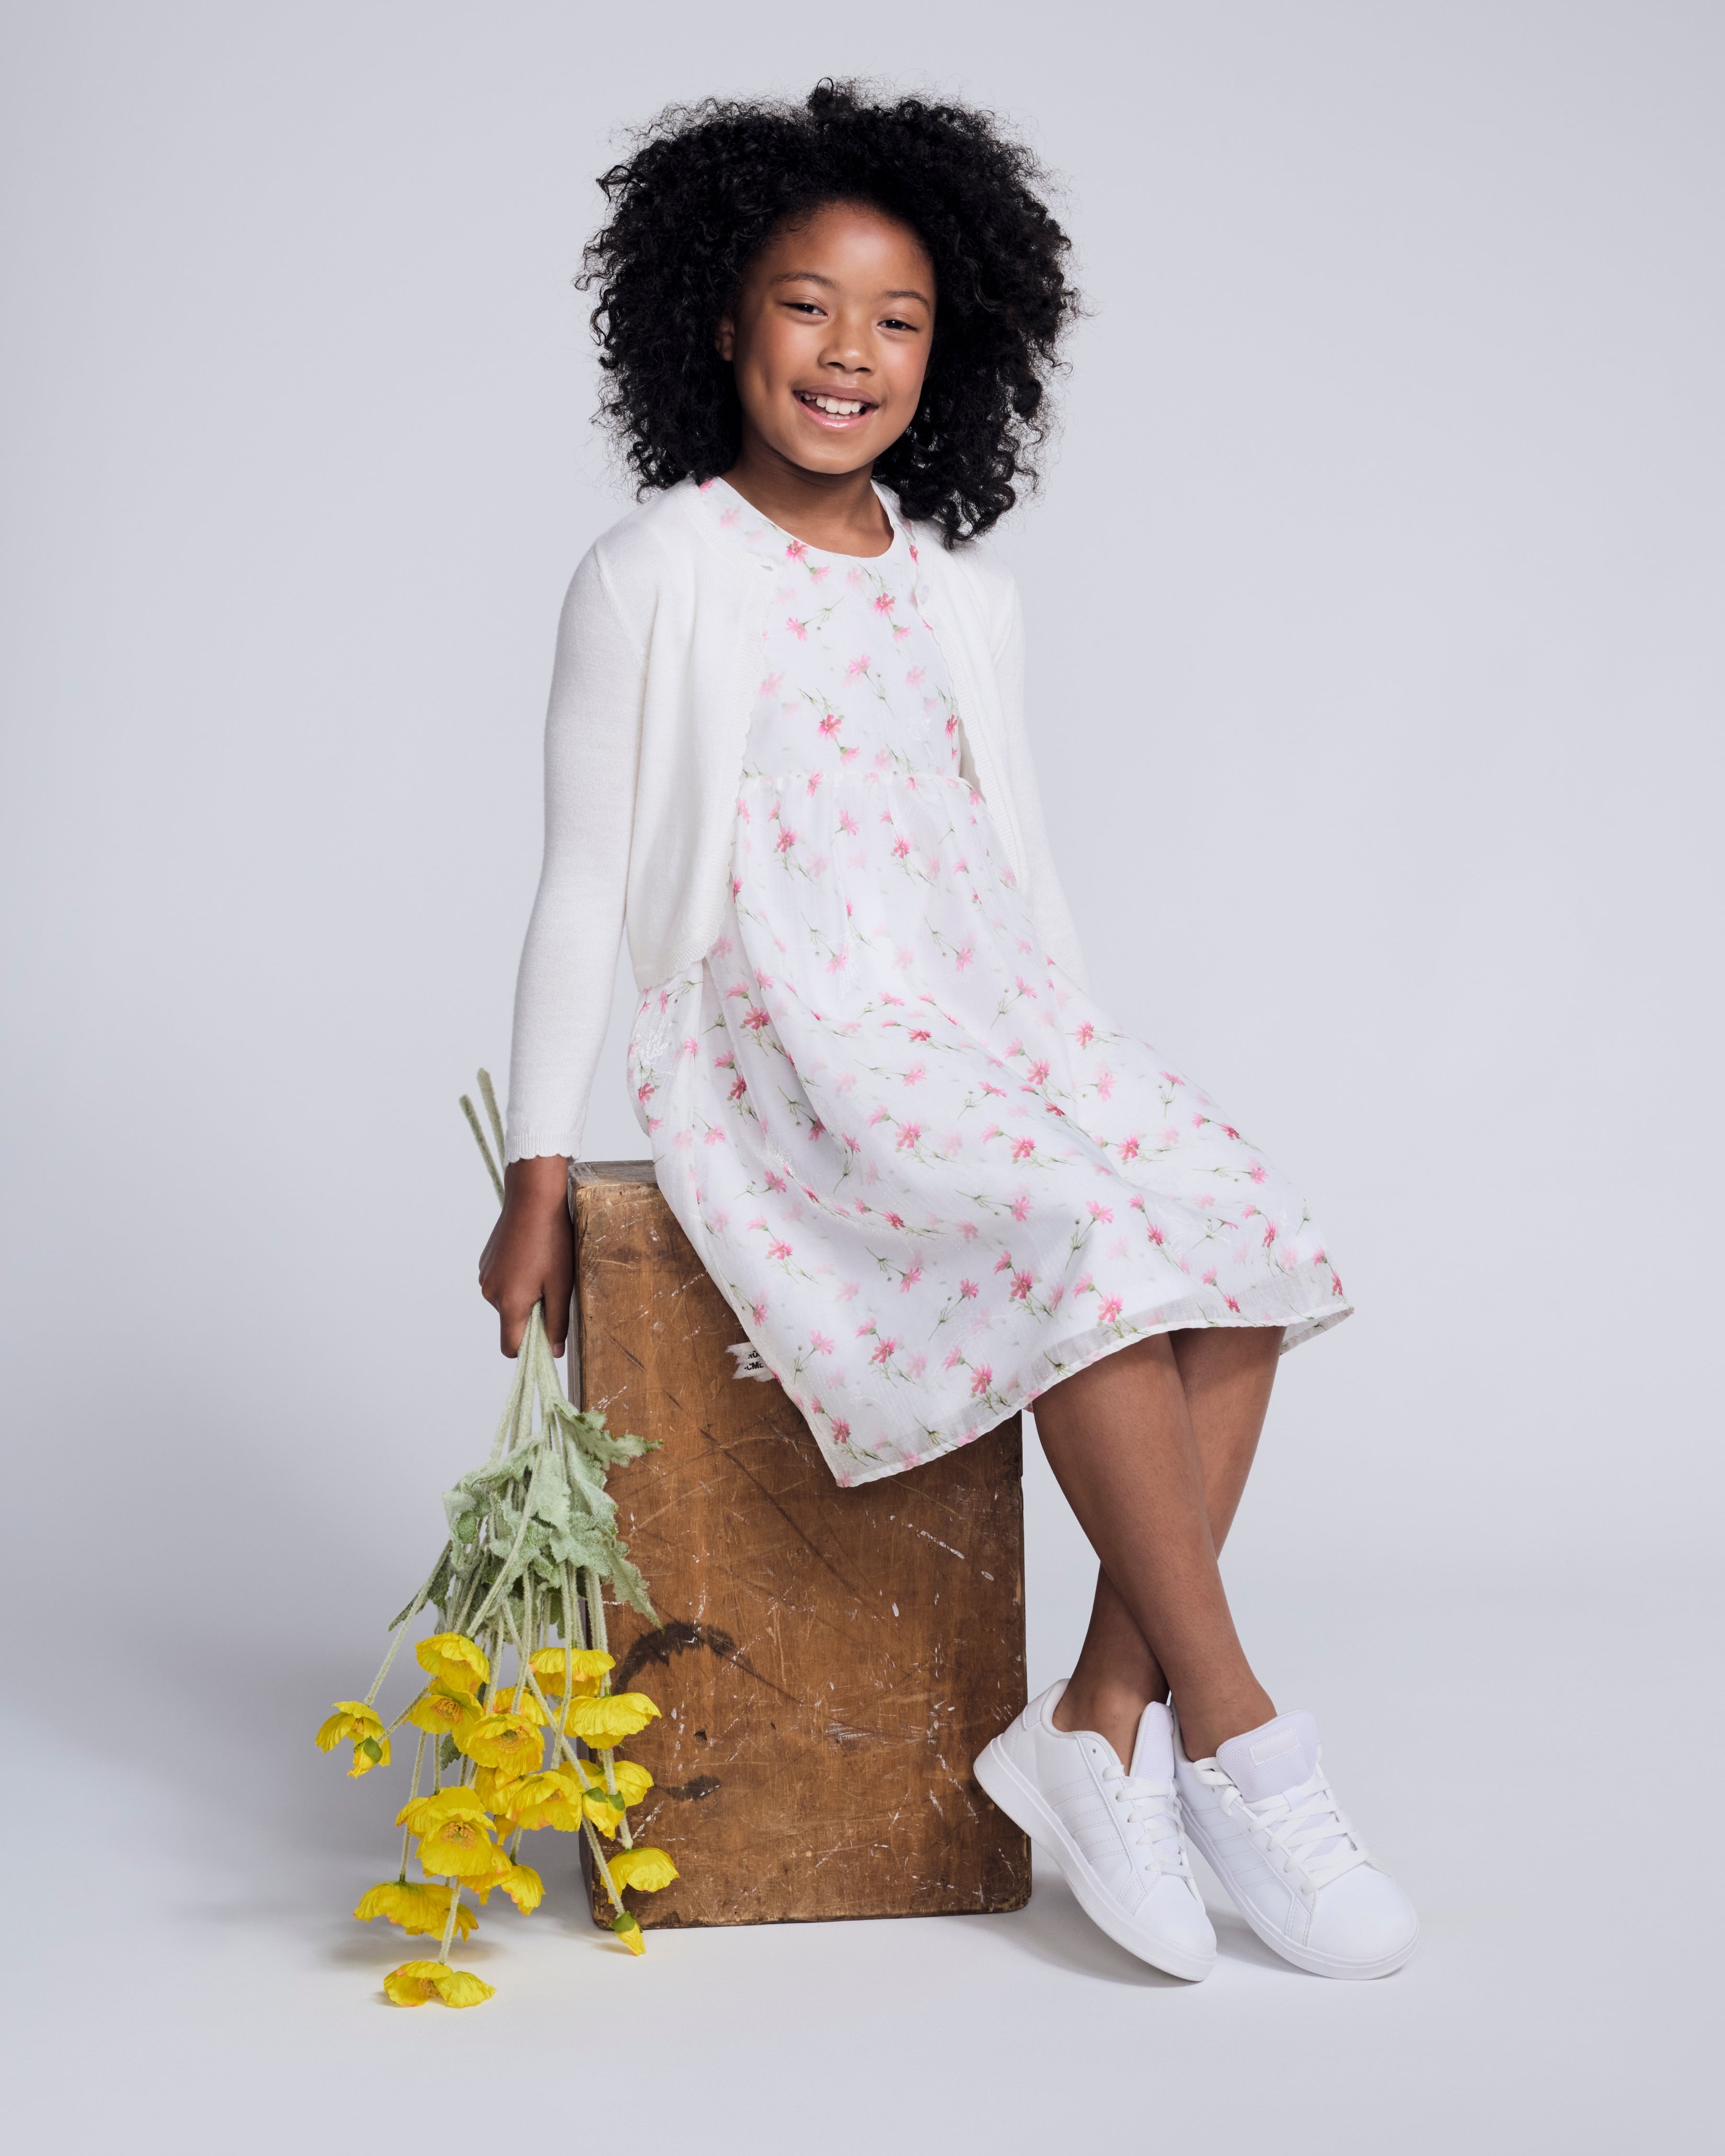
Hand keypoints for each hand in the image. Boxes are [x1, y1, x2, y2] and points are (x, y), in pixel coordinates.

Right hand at [478, 1155, 573, 1356]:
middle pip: (510, 1323)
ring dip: (524, 1295)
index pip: (511, 1348)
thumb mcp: (562, 1284)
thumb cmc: (551, 1241)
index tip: (547, 1335)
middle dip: (530, 1316)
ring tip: (542, 1268)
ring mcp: (485, 1276)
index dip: (529, 1349)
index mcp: (509, 1303)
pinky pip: (501, 1282)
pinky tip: (531, 1256)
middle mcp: (490, 1293)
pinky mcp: (485, 1262)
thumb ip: (557, 1322)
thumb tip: (555, 1351)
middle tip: (552, 1289)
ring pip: (506, 1301)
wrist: (533, 1198)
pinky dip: (515, 1279)